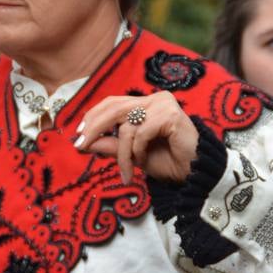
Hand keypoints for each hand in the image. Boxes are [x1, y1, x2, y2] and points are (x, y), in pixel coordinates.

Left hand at [73, 91, 198, 183]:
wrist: (195, 173)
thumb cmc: (168, 162)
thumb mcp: (132, 154)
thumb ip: (111, 145)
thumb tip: (84, 142)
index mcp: (145, 104)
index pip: (112, 103)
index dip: (92, 116)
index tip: (77, 134)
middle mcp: (154, 99)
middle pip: (114, 107)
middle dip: (94, 127)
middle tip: (81, 145)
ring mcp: (163, 104)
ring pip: (127, 126)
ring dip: (122, 153)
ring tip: (125, 172)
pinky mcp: (170, 115)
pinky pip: (140, 132)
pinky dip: (138, 150)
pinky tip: (143, 161)